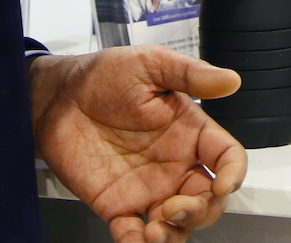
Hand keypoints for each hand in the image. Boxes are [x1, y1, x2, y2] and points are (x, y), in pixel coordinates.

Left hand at [30, 47, 247, 242]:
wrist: (57, 97)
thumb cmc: (103, 76)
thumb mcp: (150, 64)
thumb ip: (191, 74)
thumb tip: (230, 80)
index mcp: (189, 132)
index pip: (226, 158)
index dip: (233, 173)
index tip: (222, 183)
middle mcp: (174, 165)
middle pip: (208, 201)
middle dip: (201, 212)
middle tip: (176, 208)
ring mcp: (147, 189)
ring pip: (177, 225)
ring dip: (174, 235)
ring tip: (155, 229)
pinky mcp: (117, 205)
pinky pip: (133, 235)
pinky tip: (134, 239)